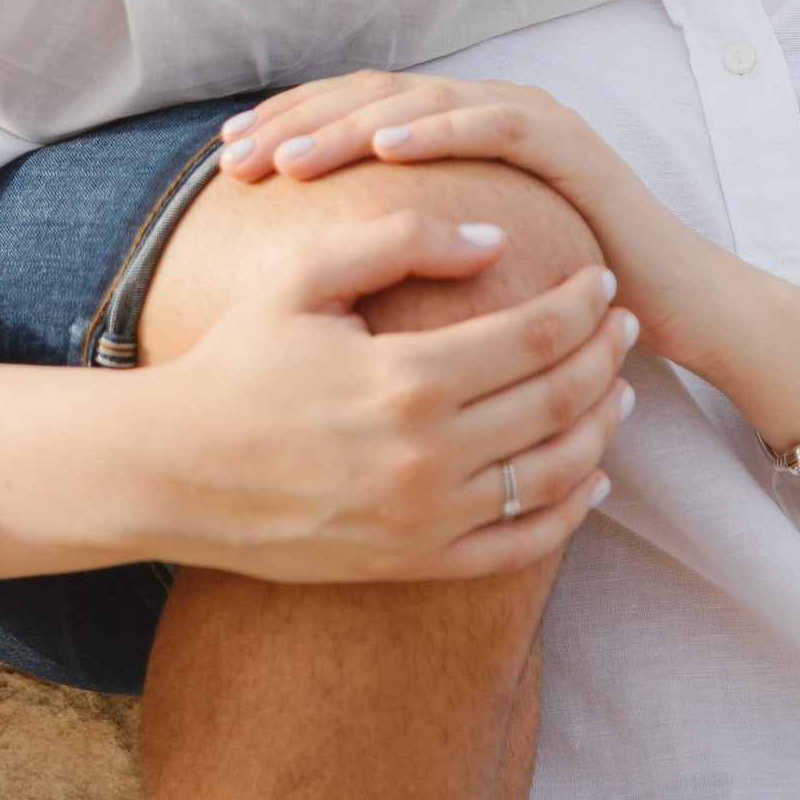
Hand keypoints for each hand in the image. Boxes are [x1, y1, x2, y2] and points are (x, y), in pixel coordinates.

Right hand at [140, 203, 635, 576]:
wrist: (174, 471)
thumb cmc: (237, 360)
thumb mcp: (304, 274)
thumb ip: (401, 241)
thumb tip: (495, 236)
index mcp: (407, 378)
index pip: (535, 335)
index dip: (583, 304)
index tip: (601, 279)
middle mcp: (427, 456)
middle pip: (558, 402)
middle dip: (605, 357)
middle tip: (624, 325)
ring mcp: (424, 519)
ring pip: (552, 475)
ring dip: (601, 429)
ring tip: (619, 392)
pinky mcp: (414, 563)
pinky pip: (518, 548)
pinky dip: (568, 514)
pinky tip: (592, 480)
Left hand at [224, 72, 729, 370]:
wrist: (678, 308)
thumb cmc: (562, 302)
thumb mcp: (463, 276)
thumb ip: (406, 253)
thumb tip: (314, 273)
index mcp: (458, 135)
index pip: (356, 115)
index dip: (291, 128)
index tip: (228, 163)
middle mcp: (489, 111)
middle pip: (375, 98)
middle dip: (300, 122)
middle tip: (239, 155)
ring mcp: (533, 119)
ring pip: (424, 102)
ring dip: (351, 124)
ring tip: (293, 156)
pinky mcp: (571, 145)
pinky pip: (496, 125)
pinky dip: (438, 130)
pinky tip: (386, 148)